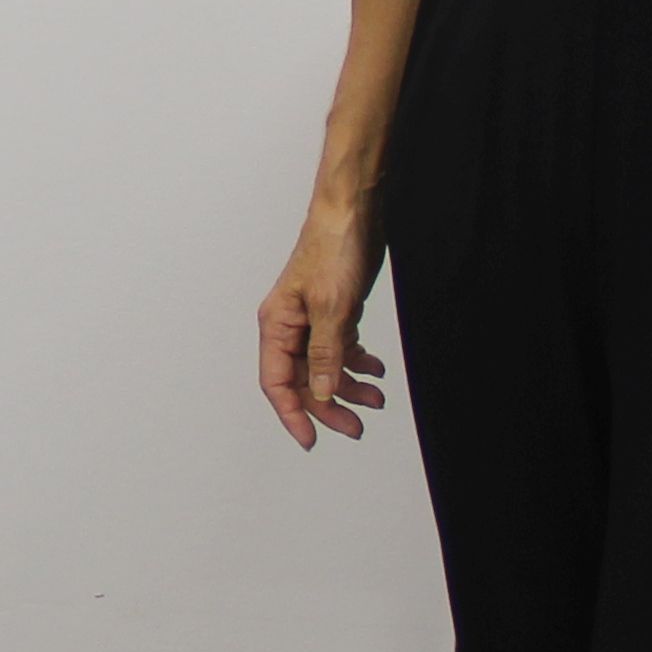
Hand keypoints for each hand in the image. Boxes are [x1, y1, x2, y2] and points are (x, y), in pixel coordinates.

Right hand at [258, 198, 393, 448]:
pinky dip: (357, 363)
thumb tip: (321, 392)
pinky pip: (340, 349)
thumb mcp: (332, 308)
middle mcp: (291, 325)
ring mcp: (312, 319)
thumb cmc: (333, 247)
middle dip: (329, 406)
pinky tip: (374, 369)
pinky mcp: (333, 311)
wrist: (354, 212)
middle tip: (355, 427)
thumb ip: (325, 355)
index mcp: (278, 324)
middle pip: (302, 380)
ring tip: (375, 400)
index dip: (292, 414)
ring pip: (324, 368)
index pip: (276, 381)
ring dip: (349, 387)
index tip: (312, 439)